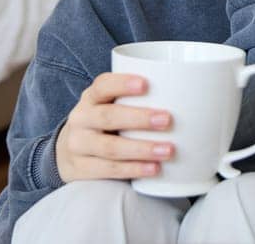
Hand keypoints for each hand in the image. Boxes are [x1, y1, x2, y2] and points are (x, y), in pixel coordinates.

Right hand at [56, 73, 174, 182]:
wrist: (68, 152)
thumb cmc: (102, 125)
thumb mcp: (108, 106)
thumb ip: (134, 101)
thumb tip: (186, 97)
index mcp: (90, 98)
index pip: (102, 86)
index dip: (122, 83)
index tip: (145, 84)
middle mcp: (80, 119)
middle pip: (108, 117)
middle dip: (139, 119)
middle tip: (167, 120)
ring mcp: (78, 145)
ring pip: (109, 147)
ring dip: (141, 149)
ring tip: (168, 150)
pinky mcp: (80, 169)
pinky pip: (108, 170)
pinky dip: (133, 169)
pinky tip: (153, 169)